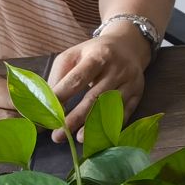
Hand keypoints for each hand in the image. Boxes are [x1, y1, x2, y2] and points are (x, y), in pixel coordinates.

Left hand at [47, 23, 153, 140]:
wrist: (128, 46)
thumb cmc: (93, 53)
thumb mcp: (73, 55)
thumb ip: (59, 77)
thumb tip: (46, 105)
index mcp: (98, 55)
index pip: (78, 78)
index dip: (62, 96)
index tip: (47, 113)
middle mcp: (117, 68)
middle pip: (95, 96)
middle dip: (75, 118)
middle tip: (57, 135)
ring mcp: (130, 81)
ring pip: (111, 107)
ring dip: (94, 125)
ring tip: (78, 138)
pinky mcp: (138, 93)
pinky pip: (125, 113)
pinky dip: (111, 126)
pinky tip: (99, 136)